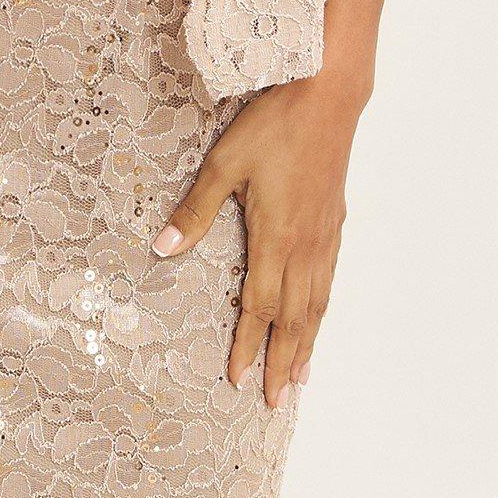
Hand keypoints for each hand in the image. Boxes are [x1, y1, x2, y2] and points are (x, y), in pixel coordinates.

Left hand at [151, 71, 368, 406]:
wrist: (328, 95)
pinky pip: (330, 281)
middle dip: (283, 363)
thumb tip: (162, 247)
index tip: (238, 380)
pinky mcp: (336, 221)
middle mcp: (305, 246)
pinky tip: (320, 316)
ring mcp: (325, 235)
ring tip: (302, 377)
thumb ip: (194, 209)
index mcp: (275, 238)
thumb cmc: (274, 125)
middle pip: (294, 320)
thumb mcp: (224, 164)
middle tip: (277, 402)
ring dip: (308, 344)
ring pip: (318, 305)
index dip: (247, 347)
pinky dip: (324, 310)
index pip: (259, 308)